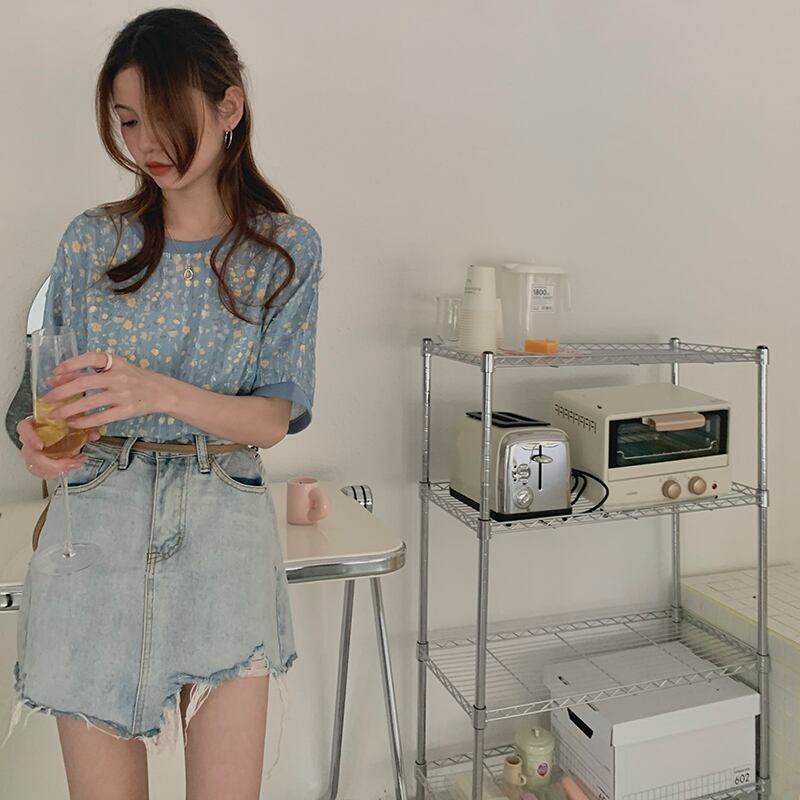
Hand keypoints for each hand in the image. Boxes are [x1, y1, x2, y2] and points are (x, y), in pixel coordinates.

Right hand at [17, 415, 102, 479]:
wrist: (69, 426)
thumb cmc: (68, 421)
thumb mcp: (78, 418)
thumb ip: (87, 425)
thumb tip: (95, 434)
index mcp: (37, 423)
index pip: (24, 428)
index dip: (30, 438)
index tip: (40, 446)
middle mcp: (32, 438)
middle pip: (30, 453)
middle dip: (50, 462)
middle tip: (69, 462)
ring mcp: (34, 451)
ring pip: (35, 466)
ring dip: (57, 469)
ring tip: (75, 463)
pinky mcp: (40, 461)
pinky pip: (43, 472)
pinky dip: (58, 472)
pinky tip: (72, 466)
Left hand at [38, 351, 171, 428]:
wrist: (161, 392)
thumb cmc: (135, 380)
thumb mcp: (118, 369)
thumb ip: (94, 371)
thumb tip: (62, 378)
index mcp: (116, 363)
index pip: (90, 358)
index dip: (71, 364)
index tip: (55, 372)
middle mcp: (119, 377)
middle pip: (85, 382)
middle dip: (62, 391)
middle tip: (47, 398)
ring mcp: (123, 395)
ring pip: (90, 402)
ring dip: (69, 409)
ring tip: (55, 414)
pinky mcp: (126, 410)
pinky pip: (101, 417)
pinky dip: (85, 421)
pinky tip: (74, 423)